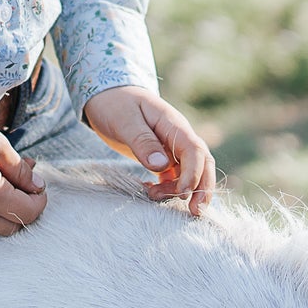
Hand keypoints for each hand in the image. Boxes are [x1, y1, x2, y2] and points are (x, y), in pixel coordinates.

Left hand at [82, 86, 214, 213]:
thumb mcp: (124, 120)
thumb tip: (161, 166)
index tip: (182, 193)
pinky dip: (167, 188)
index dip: (193, 174)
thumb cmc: (114, 103)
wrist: (105, 94)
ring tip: (155, 198)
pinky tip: (150, 193)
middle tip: (195, 212)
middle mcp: (177, 136)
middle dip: (202, 188)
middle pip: (202, 163)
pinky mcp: (161, 156)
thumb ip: (143, 142)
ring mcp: (171, 147)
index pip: (194, 150)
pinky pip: (173, 175)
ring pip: (189, 172)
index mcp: (173, 124)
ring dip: (180, 190)